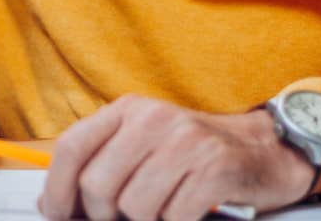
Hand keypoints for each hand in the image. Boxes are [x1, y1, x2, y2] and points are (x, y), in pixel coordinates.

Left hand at [38, 97, 313, 220]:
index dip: (57, 189)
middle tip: (124, 218)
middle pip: (98, 186)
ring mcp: (185, 141)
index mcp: (129, 110)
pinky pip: (174, 216)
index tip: (56, 214)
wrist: (265, 149)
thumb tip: (55, 203)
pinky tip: (189, 212)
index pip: (72, 147)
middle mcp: (153, 119)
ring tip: (165, 209)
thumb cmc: (196, 154)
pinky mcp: (214, 167)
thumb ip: (104, 165)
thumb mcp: (145, 145)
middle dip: (105, 215)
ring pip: (134, 207)